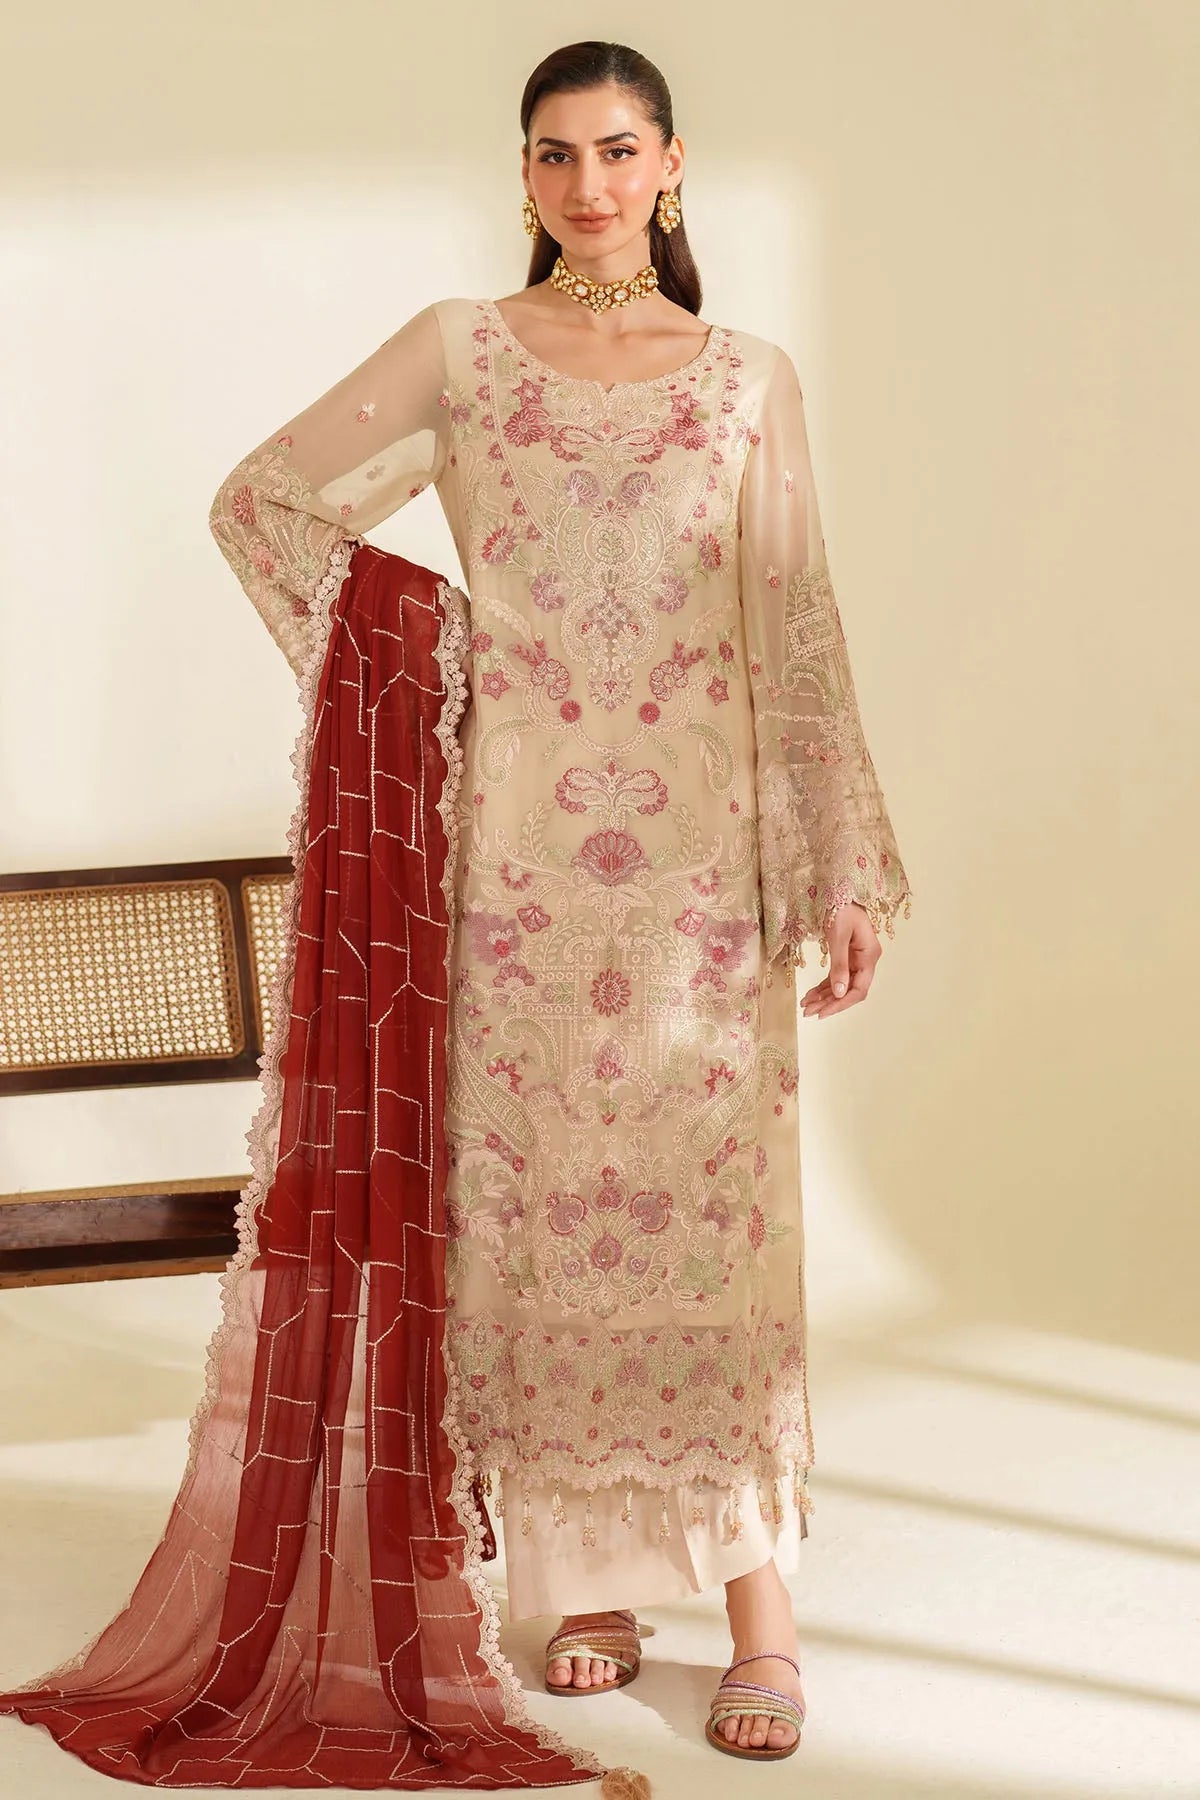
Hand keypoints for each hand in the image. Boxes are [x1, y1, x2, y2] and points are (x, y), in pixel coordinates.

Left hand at [800, 902, 880, 1020]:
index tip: (822, 1013)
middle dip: (829, 1003)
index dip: (841, 1003)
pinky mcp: (847, 956)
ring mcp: (857, 958)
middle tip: (808, 1012)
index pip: (859, 989)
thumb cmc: (841, 908)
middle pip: (850, 990)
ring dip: (824, 997)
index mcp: (869, 955)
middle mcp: (866, 960)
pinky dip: (824, 986)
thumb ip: (839, 965)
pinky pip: (836, 976)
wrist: (838, 890)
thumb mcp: (838, 936)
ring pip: (842, 985)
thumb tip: (839, 992)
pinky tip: (810, 994)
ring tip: (805, 1006)